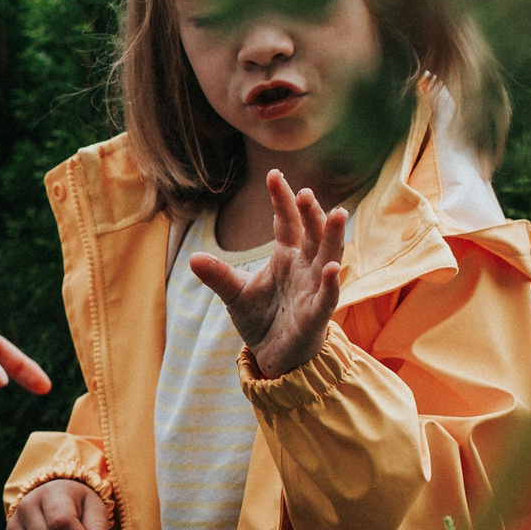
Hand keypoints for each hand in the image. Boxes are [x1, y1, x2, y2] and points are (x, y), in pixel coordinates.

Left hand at [189, 171, 347, 378]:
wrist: (272, 355)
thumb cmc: (260, 318)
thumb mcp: (234, 293)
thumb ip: (218, 275)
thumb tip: (192, 258)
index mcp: (286, 256)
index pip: (287, 222)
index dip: (282, 199)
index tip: (274, 174)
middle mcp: (304, 267)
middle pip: (312, 234)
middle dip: (311, 213)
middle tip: (304, 192)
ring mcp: (314, 289)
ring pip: (328, 257)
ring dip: (333, 236)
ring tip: (338, 213)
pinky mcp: (317, 315)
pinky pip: (327, 296)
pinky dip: (330, 282)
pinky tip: (330, 267)